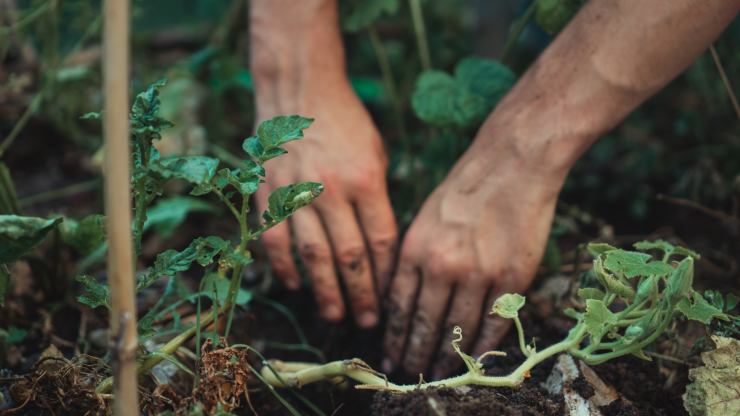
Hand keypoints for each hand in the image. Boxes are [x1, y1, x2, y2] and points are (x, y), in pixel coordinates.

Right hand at [255, 78, 396, 327]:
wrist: (299, 91)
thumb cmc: (346, 123)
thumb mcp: (376, 154)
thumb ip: (378, 199)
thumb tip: (381, 248)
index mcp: (366, 180)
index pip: (381, 241)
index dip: (386, 276)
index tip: (391, 298)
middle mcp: (332, 190)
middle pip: (350, 256)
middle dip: (361, 295)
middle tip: (367, 323)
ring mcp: (297, 192)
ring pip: (313, 256)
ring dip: (325, 291)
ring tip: (335, 315)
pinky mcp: (269, 193)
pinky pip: (276, 240)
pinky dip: (285, 267)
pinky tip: (296, 286)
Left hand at [382, 118, 565, 377]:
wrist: (512, 163)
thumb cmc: (464, 187)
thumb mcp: (423, 217)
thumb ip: (412, 258)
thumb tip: (402, 299)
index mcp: (415, 248)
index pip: (398, 306)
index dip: (394, 336)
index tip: (390, 355)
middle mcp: (442, 265)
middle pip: (424, 324)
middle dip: (415, 354)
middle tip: (410, 373)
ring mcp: (478, 273)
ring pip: (458, 330)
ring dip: (447, 357)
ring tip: (439, 372)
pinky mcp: (511, 277)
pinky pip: (494, 323)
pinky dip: (483, 346)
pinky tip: (474, 359)